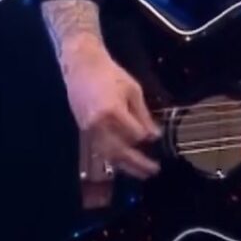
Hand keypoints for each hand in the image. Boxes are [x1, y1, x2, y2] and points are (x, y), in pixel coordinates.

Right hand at [60, 38, 162, 179]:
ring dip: (125, 166)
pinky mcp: (84, 131)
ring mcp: (89, 130)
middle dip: (137, 164)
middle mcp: (99, 125)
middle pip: (120, 152)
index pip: (134, 135)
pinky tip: (124, 162)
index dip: (147, 138)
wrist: (82, 67)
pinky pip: (100, 150)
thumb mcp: (132, 90)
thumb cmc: (110, 74)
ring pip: (108, 155)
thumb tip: (154, 135)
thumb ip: (142, 115)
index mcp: (113, 112)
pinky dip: (113, 159)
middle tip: (153, 170)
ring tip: (141, 173)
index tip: (158, 139)